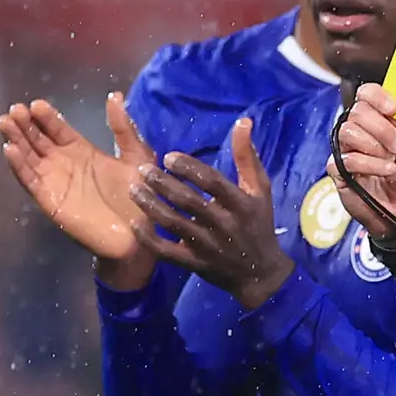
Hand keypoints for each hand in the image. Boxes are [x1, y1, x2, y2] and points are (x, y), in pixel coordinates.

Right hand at [0, 94, 157, 285]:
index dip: (46, 116)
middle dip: (25, 124)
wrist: (139, 235)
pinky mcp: (49, 200)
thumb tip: (114, 96)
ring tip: (5, 123)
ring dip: (16, 140)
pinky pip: (30, 181)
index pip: (57, 128)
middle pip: (38, 139)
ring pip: (29, 156)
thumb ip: (123, 128)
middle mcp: (64, 163)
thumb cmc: (140, 197)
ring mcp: (55, 181)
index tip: (36, 104)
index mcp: (82, 151)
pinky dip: (19, 166)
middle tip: (15, 109)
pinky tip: (10, 150)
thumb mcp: (136, 156)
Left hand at [137, 119, 293, 307]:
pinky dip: (149, 239)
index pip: (213, 182)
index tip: (169, 157)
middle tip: (143, 169)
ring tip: (134, 189)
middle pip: (189, 201)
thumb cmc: (259, 224)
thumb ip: (247, 156)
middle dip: (163, 183)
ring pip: (174, 224)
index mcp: (241, 204)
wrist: (260, 274)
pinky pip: (167, 251)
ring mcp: (207, 246)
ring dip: (151, 206)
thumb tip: (242, 122)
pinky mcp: (194, 264)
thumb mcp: (260, 190)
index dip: (190, 168)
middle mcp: (223, 225)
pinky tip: (136, 223)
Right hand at [330, 81, 395, 238]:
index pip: (366, 94)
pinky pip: (347, 158)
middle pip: (357, 112)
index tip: (393, 109)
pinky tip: (383, 171)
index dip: (377, 97)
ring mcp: (345, 149)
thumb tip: (394, 110)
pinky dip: (369, 164)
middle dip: (381, 128)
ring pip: (348, 132)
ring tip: (390, 161)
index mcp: (376, 120)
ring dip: (375, 147)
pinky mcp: (338, 170)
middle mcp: (358, 131)